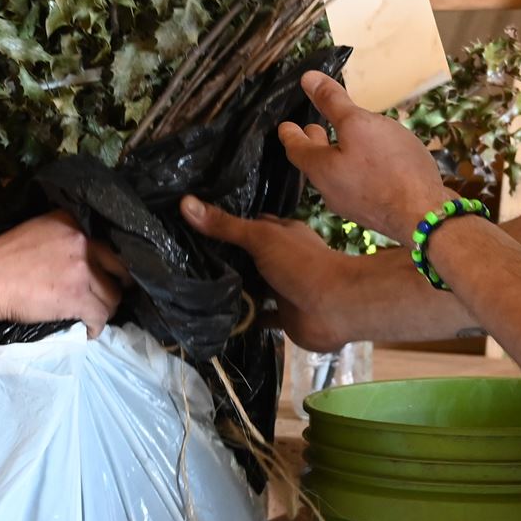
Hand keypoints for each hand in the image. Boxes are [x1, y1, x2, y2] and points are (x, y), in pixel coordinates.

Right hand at [0, 213, 126, 335]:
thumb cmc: (0, 258)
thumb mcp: (37, 232)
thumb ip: (63, 238)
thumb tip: (80, 258)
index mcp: (71, 222)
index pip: (104, 243)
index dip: (106, 263)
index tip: (103, 274)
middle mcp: (81, 240)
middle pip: (117, 266)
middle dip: (117, 283)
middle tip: (111, 295)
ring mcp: (82, 269)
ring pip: (112, 295)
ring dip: (106, 308)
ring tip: (95, 316)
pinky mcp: (78, 296)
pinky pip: (100, 315)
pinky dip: (96, 327)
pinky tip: (89, 331)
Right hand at [181, 198, 376, 353]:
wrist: (335, 307)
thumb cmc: (302, 264)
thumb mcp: (260, 237)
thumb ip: (226, 225)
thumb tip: (185, 202)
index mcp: (283, 234)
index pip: (253, 223)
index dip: (228, 223)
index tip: (197, 224)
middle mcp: (284, 259)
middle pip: (250, 256)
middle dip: (227, 258)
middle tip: (186, 258)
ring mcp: (284, 288)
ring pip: (255, 286)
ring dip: (234, 288)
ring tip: (194, 287)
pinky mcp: (284, 315)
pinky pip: (260, 316)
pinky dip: (244, 318)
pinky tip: (218, 318)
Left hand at [275, 69, 450, 242]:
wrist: (425, 216)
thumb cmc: (389, 167)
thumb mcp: (359, 124)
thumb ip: (333, 103)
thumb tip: (307, 79)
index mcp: (320, 168)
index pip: (296, 148)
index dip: (290, 133)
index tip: (285, 126)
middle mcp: (331, 191)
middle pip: (316, 163)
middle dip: (315, 143)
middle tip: (313, 129)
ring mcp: (354, 206)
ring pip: (338, 175)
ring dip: (338, 156)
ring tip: (345, 142)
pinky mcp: (376, 213)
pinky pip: (359, 185)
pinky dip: (359, 169)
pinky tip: (376, 163)